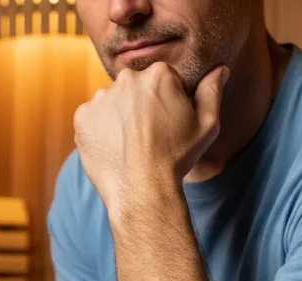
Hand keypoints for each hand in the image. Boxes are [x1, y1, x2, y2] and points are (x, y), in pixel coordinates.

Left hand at [73, 62, 228, 211]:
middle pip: (135, 87)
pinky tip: (114, 148)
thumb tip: (220, 69)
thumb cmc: (177, 158)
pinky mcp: (82, 117)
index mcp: (159, 74)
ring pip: (112, 102)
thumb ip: (212, 91)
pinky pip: (92, 118)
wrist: (142, 190)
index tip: (167, 124)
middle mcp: (126, 78)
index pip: (162, 80)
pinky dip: (100, 130)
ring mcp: (101, 97)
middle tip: (149, 136)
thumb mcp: (206, 125)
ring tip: (130, 144)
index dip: (167, 102)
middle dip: (141, 105)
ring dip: (119, 117)